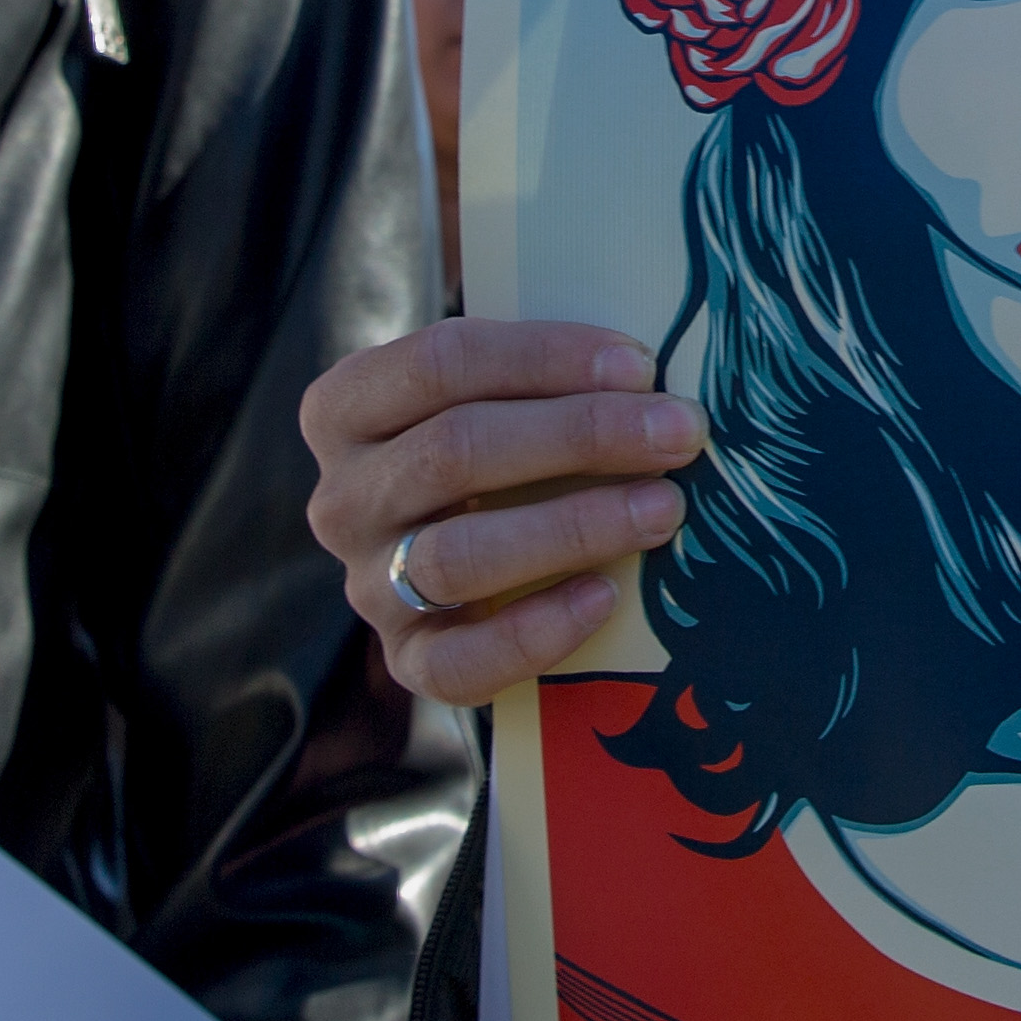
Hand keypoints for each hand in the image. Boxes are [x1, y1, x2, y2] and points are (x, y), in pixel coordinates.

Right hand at [305, 317, 699, 706]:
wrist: (458, 560)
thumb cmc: (492, 450)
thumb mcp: (490, 397)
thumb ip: (541, 379)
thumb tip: (646, 373)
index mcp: (347, 408)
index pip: (440, 362)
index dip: (545, 357)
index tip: (639, 365)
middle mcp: (342, 497)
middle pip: (454, 450)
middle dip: (581, 435)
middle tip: (677, 432)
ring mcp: (367, 584)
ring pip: (457, 556)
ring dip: (573, 528)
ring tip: (662, 509)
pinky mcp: (403, 658)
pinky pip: (457, 664)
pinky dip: (535, 632)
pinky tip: (604, 597)